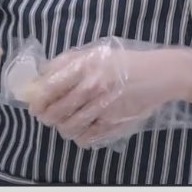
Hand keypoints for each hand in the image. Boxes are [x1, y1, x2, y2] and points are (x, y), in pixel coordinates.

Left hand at [24, 38, 191, 148]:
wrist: (159, 74)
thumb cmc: (124, 62)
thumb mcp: (94, 53)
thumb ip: (66, 62)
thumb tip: (40, 76)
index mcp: (84, 67)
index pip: (48, 89)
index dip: (35, 100)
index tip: (33, 104)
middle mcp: (91, 88)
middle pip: (54, 112)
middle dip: (45, 116)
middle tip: (46, 115)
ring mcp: (102, 109)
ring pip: (67, 128)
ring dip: (61, 127)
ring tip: (64, 121)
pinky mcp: (113, 124)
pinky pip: (86, 138)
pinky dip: (78, 136)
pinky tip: (81, 129)